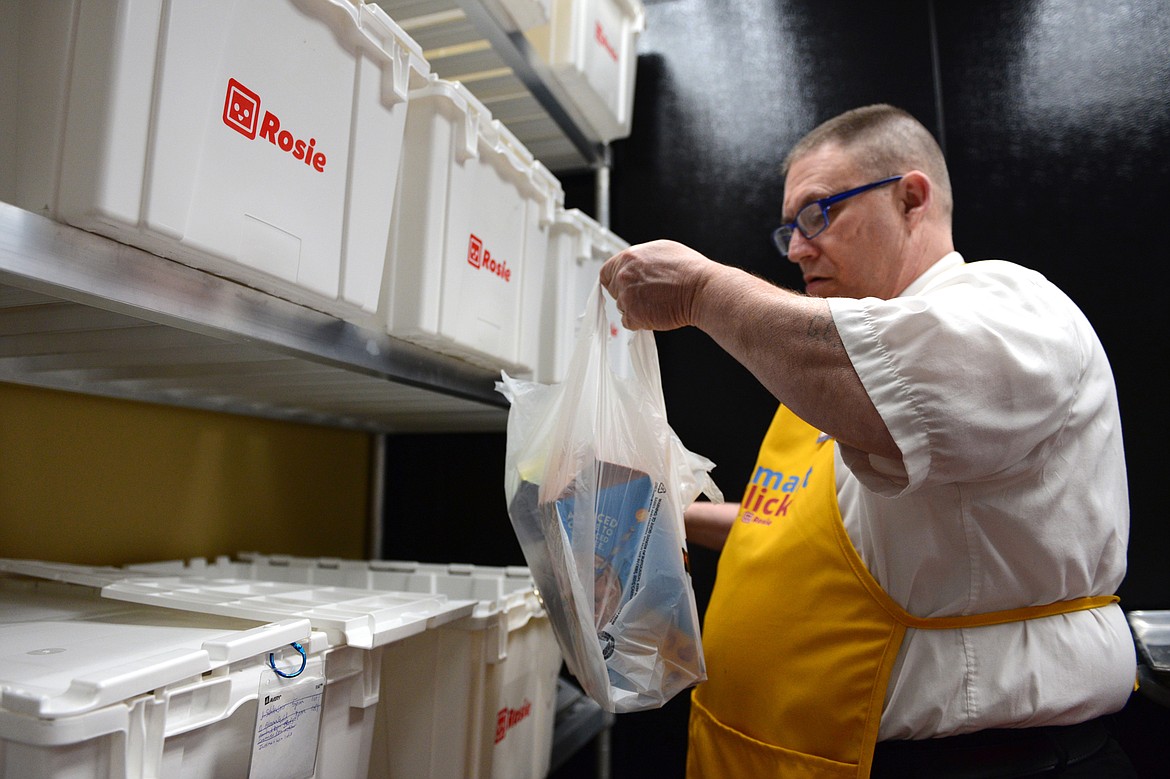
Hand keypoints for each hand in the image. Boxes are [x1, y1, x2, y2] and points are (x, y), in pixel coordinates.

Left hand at [599, 240, 716, 330]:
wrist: (701, 289)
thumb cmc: (689, 270)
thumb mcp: (661, 250)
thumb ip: (641, 259)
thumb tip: (635, 265)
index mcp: (629, 257)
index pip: (606, 272)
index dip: (614, 280)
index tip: (620, 285)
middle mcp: (624, 275)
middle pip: (614, 290)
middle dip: (627, 294)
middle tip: (645, 295)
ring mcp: (627, 296)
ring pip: (622, 307)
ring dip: (634, 308)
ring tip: (655, 303)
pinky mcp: (634, 314)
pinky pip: (628, 322)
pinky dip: (639, 321)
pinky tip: (654, 313)